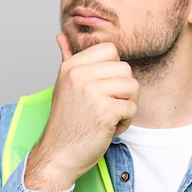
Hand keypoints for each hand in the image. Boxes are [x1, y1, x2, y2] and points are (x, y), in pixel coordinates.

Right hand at [24, 34, 138, 190]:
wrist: (58, 155)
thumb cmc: (66, 121)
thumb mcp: (63, 85)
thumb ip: (67, 58)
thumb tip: (61, 36)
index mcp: (72, 66)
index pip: (111, 49)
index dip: (114, 70)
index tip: (102, 88)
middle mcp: (79, 75)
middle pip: (125, 68)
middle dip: (124, 90)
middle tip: (108, 105)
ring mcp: (92, 91)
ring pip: (132, 86)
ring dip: (126, 105)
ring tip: (109, 116)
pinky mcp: (104, 110)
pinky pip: (132, 108)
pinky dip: (126, 122)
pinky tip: (109, 128)